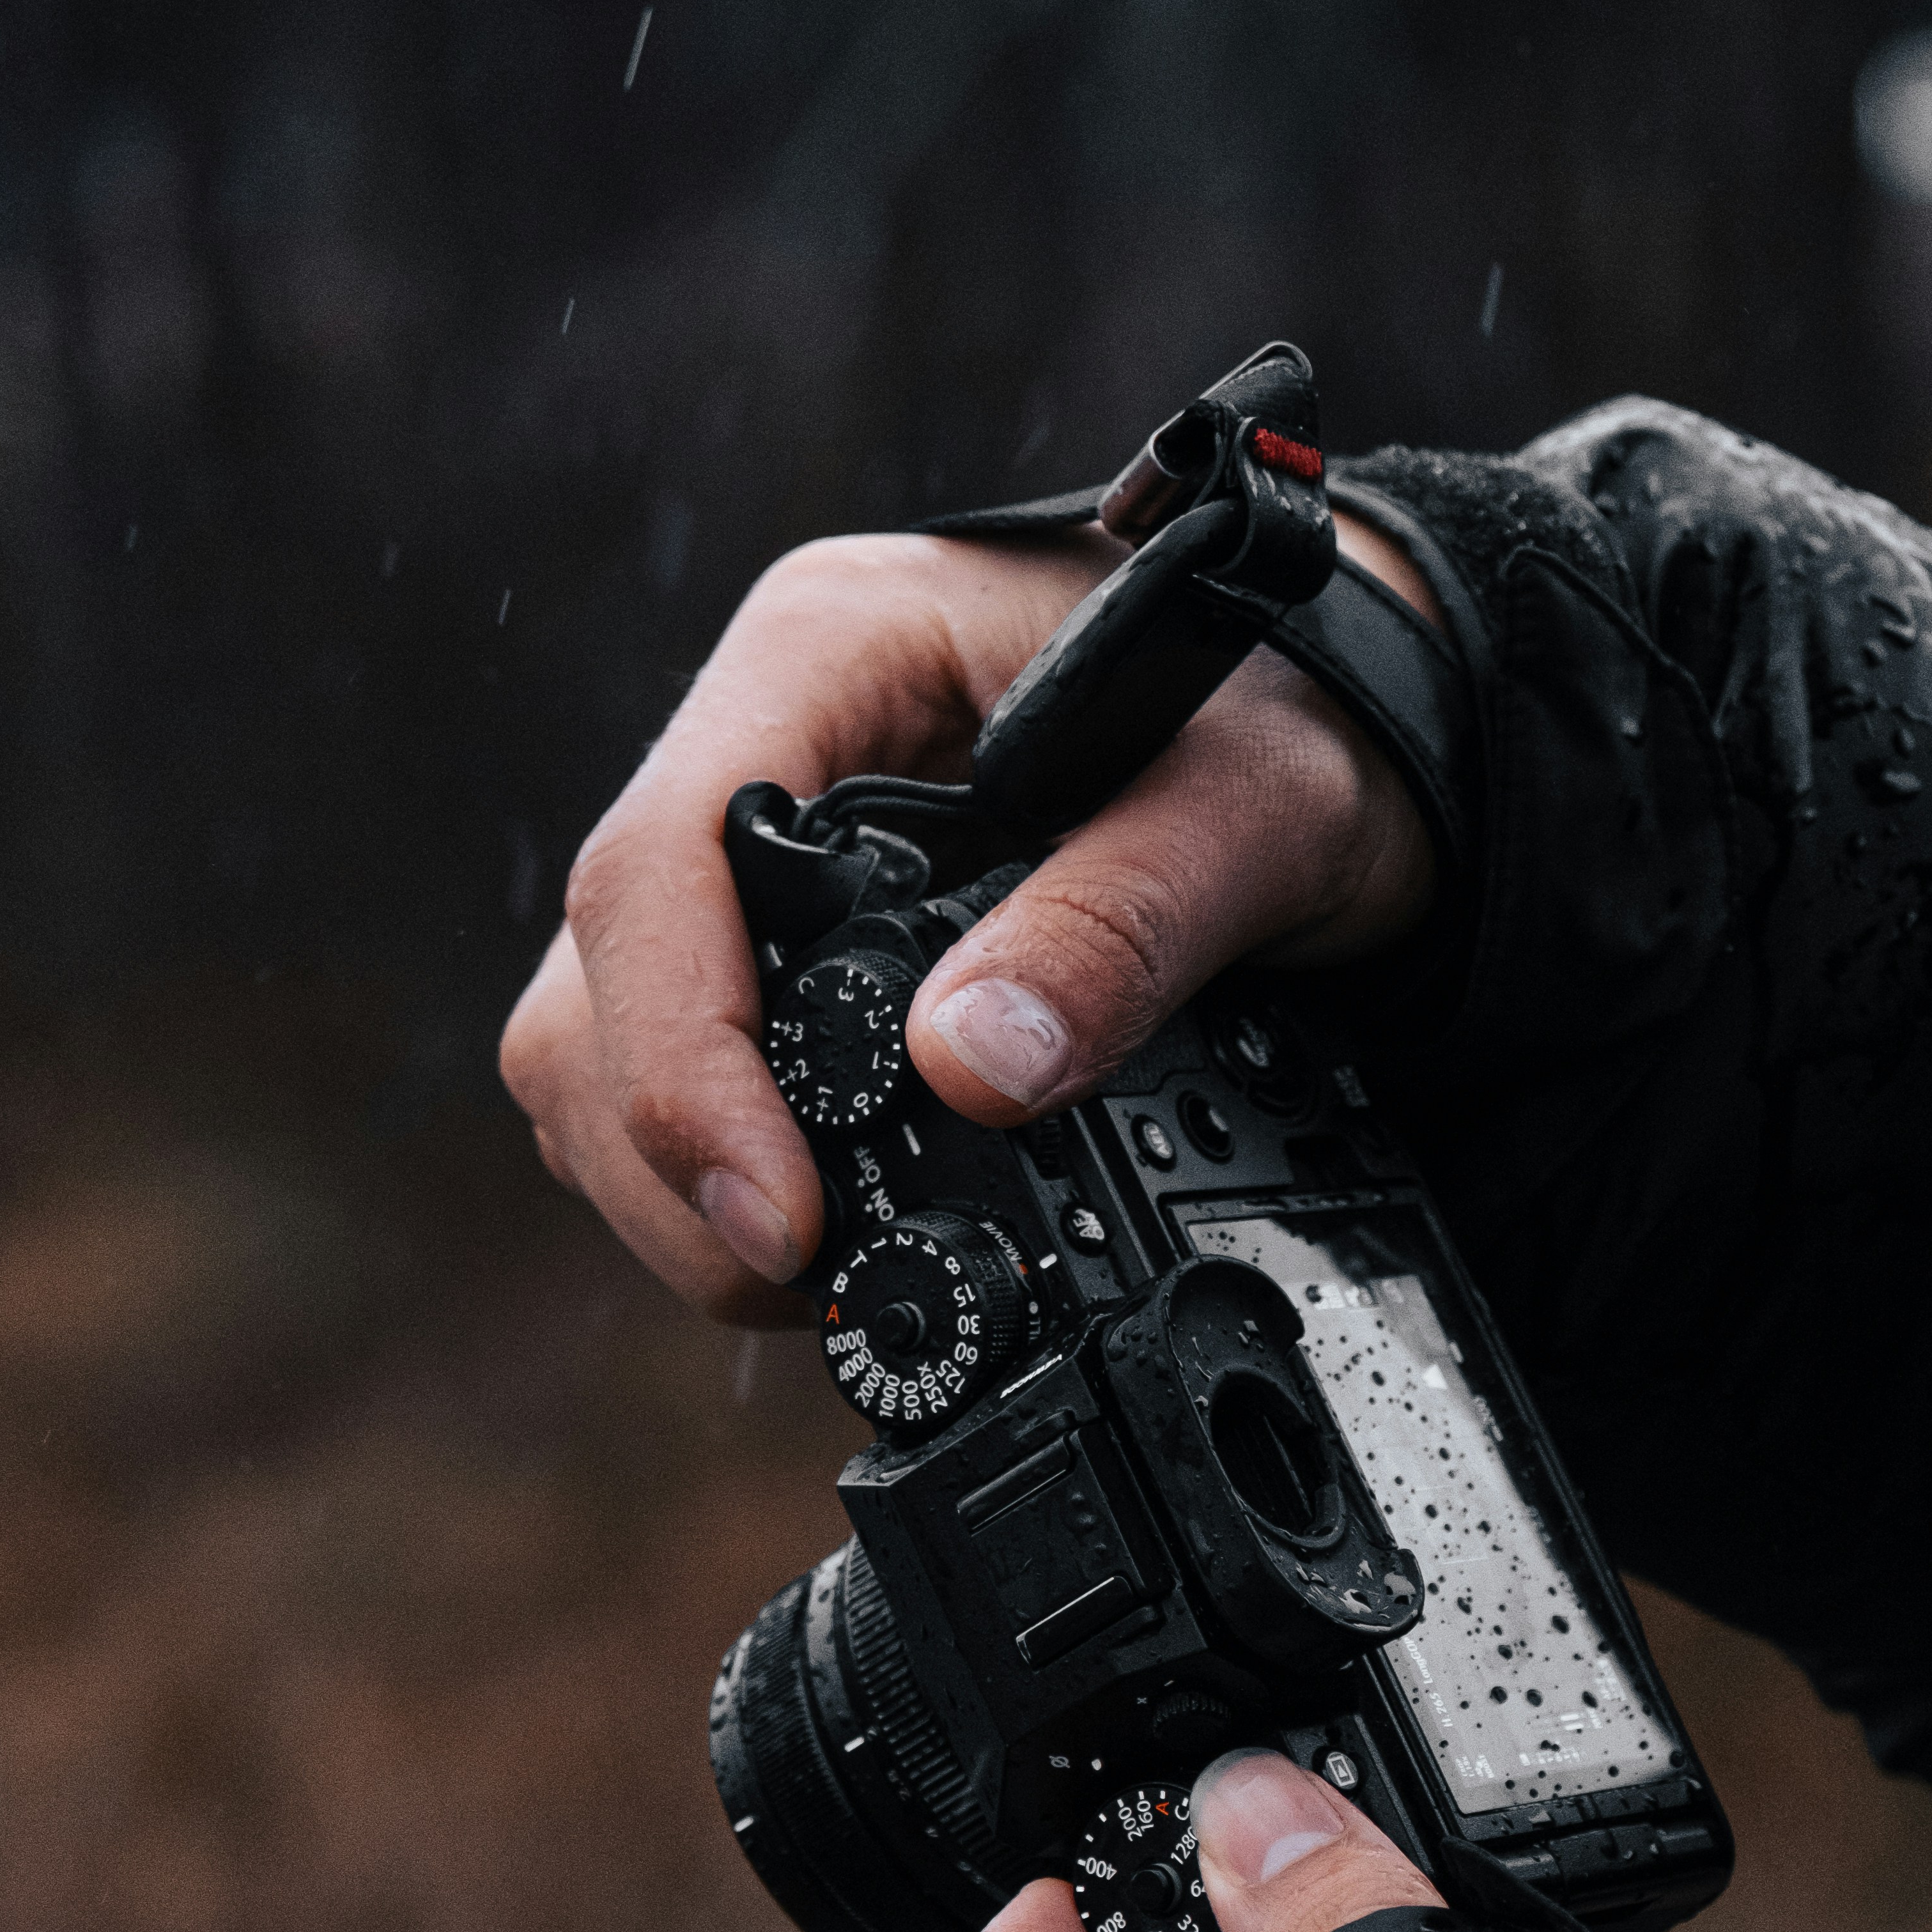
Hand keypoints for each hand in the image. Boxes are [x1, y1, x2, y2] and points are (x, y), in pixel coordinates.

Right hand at [499, 518, 1438, 1321]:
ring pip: (602, 1042)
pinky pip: (680, 1073)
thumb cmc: (1284, 709)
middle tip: (807, 1280)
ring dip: (676, 1185)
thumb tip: (977, 1070)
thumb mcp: (1248, 805)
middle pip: (601, 977)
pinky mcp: (775, 942)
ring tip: (817, 1274)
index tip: (780, 1217)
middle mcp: (762, 738)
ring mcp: (753, 851)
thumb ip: (1121, 925)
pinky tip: (827, 1229)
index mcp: (831, 651)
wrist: (1330, 719)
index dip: (686, 1062)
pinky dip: (723, 1174)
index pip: (663, 864)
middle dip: (671, 1157)